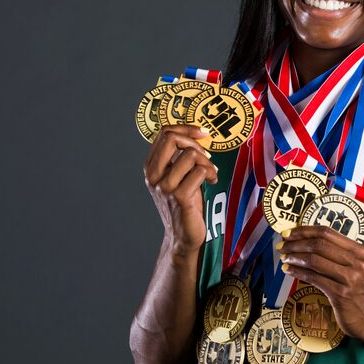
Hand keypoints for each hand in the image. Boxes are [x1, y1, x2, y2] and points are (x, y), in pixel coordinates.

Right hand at [143, 124, 217, 254]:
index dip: (186, 128)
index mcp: (151, 167)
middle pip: (172, 138)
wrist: (183, 235)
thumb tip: (195, 134)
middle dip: (195, 143)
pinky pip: (199, 172)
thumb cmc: (184, 203)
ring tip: (211, 174)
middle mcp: (153, 175)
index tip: (202, 133)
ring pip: (190, 155)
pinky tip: (212, 181)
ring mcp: (164, 186)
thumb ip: (179, 158)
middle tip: (206, 157)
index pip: (164, 133)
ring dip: (207, 162)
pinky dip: (210, 173)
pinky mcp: (179, 197)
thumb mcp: (177, 177)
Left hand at [277, 226, 363, 342]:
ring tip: (284, 257)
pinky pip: (314, 278)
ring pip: (315, 260)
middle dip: (296, 243)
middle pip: (319, 245)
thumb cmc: (358, 291)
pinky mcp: (341, 293)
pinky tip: (289, 270)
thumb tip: (304, 241)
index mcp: (359, 250)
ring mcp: (349, 278)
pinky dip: (298, 272)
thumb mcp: (354, 267)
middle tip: (281, 245)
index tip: (288, 232)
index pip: (327, 232)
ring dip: (295, 257)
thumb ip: (335, 254)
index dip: (304, 230)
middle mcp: (356, 261)